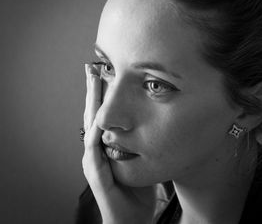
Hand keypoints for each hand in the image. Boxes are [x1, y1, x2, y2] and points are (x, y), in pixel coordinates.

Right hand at [82, 64, 156, 223]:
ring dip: (91, 104)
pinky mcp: (97, 174)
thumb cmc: (137, 191)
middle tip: (91, 68)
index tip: (103, 72)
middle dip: (92, 91)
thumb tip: (154, 125)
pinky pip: (94, 150)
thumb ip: (142, 144)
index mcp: (106, 146)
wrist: (131, 220)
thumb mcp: (141, 162)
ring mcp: (94, 161)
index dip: (102, 94)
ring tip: (92, 81)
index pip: (102, 115)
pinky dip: (95, 133)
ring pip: (90, 126)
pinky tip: (98, 119)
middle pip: (93, 114)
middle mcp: (96, 150)